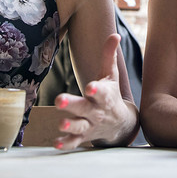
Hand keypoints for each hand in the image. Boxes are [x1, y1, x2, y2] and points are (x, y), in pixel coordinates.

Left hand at [53, 34, 135, 149]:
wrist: (120, 124)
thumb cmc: (112, 94)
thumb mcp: (111, 75)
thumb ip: (109, 55)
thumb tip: (115, 34)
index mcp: (104, 96)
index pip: (102, 92)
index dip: (96, 90)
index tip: (90, 87)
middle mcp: (97, 111)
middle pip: (85, 108)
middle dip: (73, 105)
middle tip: (59, 100)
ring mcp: (90, 125)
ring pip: (80, 126)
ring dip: (70, 125)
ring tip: (61, 123)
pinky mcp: (84, 136)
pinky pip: (75, 142)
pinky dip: (67, 143)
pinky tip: (56, 142)